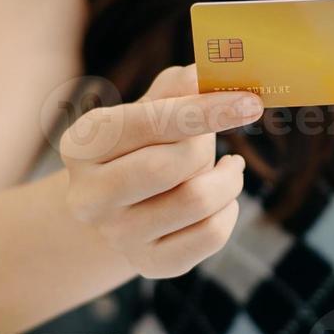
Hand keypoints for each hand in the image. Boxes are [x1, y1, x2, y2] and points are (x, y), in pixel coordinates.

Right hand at [60, 65, 263, 279]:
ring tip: (225, 169)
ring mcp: (117, 236)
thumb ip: (177, 88)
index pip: (150, 122)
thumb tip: (211, 69)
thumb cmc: (142, 146)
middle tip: (211, 141)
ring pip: (197, 201)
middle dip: (205, 146)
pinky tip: (221, 199)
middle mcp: (89, 196)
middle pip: (172, 165)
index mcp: (83, 145)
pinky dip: (229, 210)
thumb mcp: (148, 110)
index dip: (205, 109)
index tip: (250, 101)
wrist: (120, 208)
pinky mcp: (149, 264)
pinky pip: (211, 234)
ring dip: (226, 179)